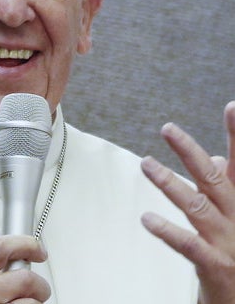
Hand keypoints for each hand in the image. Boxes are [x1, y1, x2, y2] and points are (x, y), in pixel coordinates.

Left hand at [140, 101, 234, 303]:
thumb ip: (227, 187)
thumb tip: (217, 159)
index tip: (232, 106)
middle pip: (215, 178)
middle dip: (190, 151)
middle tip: (168, 128)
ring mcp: (229, 242)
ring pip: (197, 206)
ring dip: (169, 183)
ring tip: (146, 164)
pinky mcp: (217, 267)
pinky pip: (189, 246)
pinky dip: (168, 231)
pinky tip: (146, 219)